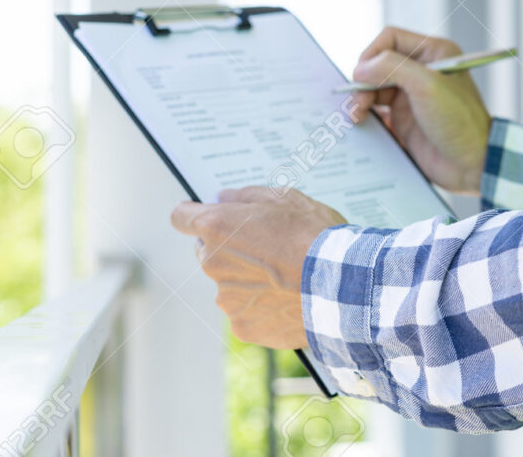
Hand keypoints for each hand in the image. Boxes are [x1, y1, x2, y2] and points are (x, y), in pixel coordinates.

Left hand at [170, 186, 346, 349]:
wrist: (342, 285)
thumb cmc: (315, 235)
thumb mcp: (287, 198)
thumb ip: (246, 196)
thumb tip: (222, 199)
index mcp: (217, 226)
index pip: (181, 216)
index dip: (194, 215)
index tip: (207, 217)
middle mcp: (212, 262)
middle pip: (207, 252)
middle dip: (229, 248)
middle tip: (266, 248)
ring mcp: (225, 298)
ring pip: (229, 284)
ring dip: (248, 280)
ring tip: (286, 277)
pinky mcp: (242, 326)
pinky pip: (246, 312)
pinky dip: (262, 307)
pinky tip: (289, 299)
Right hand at [349, 27, 490, 194]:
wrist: (472, 165)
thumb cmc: (459, 122)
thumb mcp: (427, 86)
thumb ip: (392, 68)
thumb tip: (360, 69)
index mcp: (433, 53)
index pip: (390, 39)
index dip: (372, 54)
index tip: (361, 75)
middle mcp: (421, 71)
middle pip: (378, 65)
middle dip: (363, 81)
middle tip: (357, 103)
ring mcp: (412, 97)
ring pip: (373, 89)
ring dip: (360, 100)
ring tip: (356, 117)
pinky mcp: (405, 120)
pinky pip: (377, 112)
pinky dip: (366, 116)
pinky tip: (363, 126)